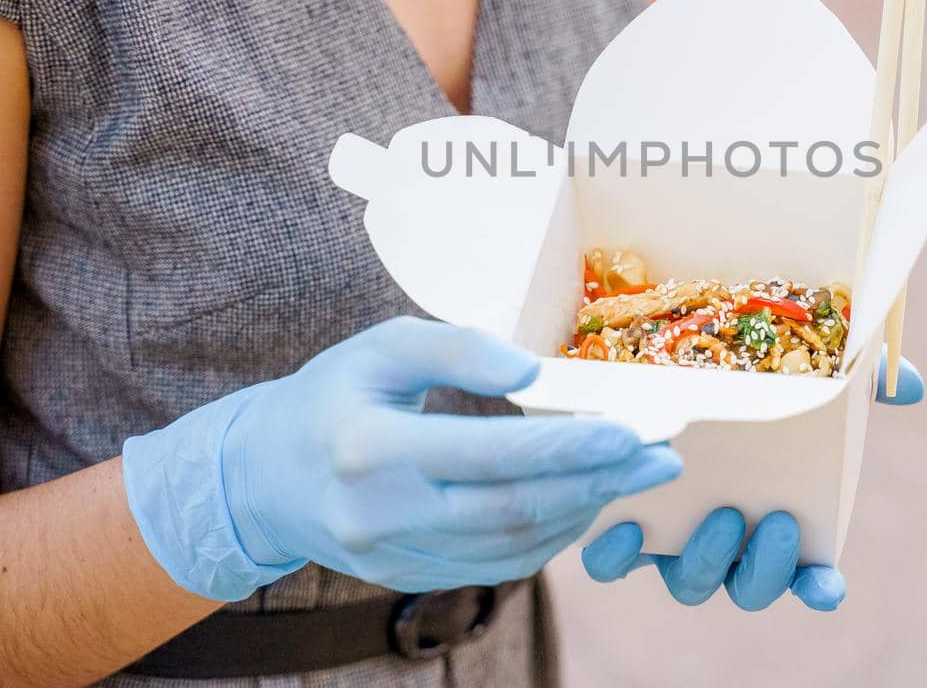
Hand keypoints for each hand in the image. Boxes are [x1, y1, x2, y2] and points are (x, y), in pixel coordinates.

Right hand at [123, 318, 681, 600]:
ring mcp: (395, 558)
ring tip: (636, 474)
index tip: (627, 429)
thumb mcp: (381, 347)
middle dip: (597, 483)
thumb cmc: (333, 395)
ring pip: (512, 545)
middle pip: (512, 509)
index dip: (565, 445)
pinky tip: (585, 500)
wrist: (264, 478)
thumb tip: (532, 373)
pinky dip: (551, 535)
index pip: (487, 455)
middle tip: (661, 458)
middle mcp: (380, 515)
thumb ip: (456, 349)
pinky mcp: (411, 579)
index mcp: (367, 450)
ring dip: (584, 510)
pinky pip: (498, 565)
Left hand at [580, 349, 921, 610]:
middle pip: (747, 586)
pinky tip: (624, 525)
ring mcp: (668, 536)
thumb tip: (908, 385)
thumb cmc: (738, 377)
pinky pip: (609, 561)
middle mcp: (722, 539)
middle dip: (766, 569)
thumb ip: (855, 381)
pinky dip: (616, 553)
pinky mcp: (612, 520)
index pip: (807, 573)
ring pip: (687, 582)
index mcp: (772, 516)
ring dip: (706, 560)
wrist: (637, 358)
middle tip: (776, 522)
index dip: (819, 587)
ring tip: (719, 514)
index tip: (829, 587)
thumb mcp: (801, 370)